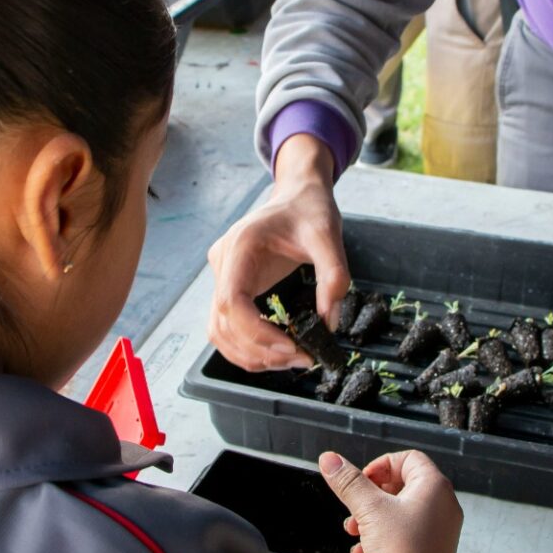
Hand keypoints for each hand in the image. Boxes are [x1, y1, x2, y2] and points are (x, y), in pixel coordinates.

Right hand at [207, 134, 348, 370]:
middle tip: (300, 359)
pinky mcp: (230, 285)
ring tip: (291, 359)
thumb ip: (333, 276)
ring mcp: (222, 275)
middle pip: (222, 324)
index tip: (290, 347)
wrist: (298, 193)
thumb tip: (329, 323)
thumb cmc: (309, 209)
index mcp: (240, 246)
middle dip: (259, 351)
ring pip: (219, 331)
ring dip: (251, 354)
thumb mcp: (328, 235)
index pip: (231, 302)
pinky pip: (228, 325)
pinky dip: (247, 345)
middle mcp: (223, 263)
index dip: (256, 333)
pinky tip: (276, 350)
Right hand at [321, 450, 462, 552]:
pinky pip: (405, 534)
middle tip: (355, 507)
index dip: (380, 465)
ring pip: (399, 512)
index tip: (362, 481)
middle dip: (370, 497)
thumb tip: (330, 459)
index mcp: (434, 487)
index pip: (407, 459)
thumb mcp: (368, 510)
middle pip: (401, 486)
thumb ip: (348, 482)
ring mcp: (440, 530)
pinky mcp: (432, 550)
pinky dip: (382, 537)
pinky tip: (363, 552)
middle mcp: (442, 506)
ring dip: (371, 518)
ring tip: (354, 532)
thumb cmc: (402, 552)